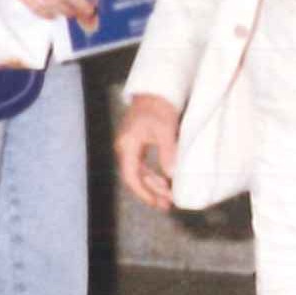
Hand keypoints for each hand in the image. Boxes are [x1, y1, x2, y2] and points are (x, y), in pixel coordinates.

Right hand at [113, 94, 180, 210]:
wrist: (155, 90)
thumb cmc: (159, 107)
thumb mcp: (165, 129)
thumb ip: (167, 151)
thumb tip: (171, 174)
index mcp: (127, 145)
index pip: (131, 177)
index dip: (144, 193)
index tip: (158, 202)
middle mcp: (124, 148)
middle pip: (134, 178)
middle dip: (150, 192)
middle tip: (167, 204)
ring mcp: (129, 146)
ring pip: (139, 173)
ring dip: (153, 185)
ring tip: (168, 197)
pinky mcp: (136, 144)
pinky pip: (142, 166)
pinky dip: (152, 176)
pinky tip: (164, 182)